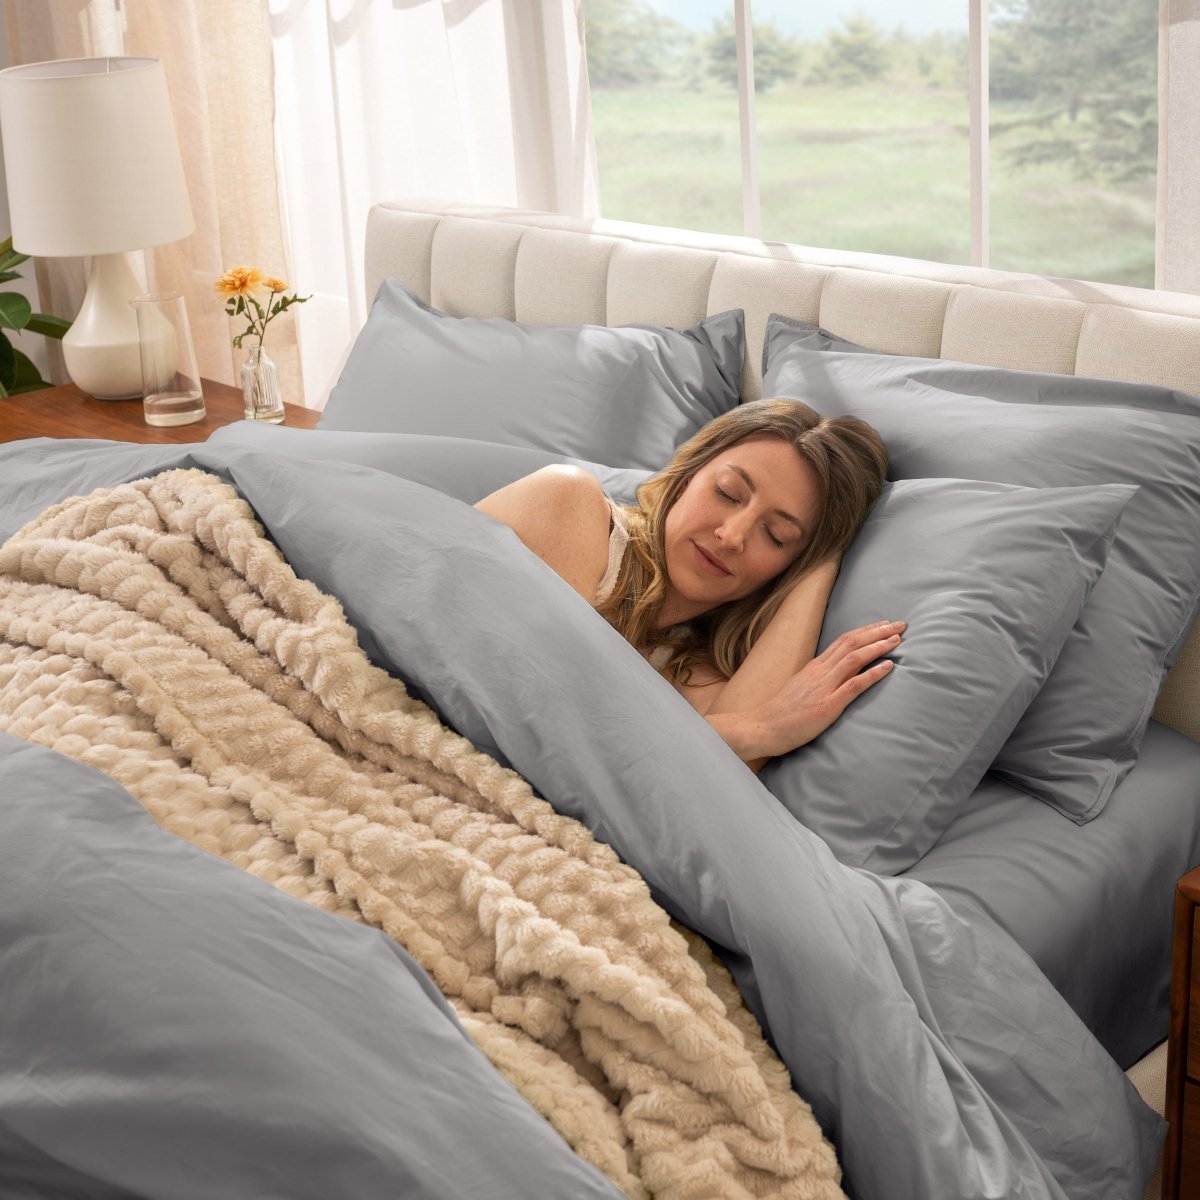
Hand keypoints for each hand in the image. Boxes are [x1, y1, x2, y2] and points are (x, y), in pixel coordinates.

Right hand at [746, 619, 903, 759]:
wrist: (763, 727)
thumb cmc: (781, 712)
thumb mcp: (800, 687)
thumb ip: (817, 679)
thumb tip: (833, 673)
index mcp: (814, 666)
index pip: (843, 640)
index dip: (866, 631)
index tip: (883, 625)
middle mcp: (820, 671)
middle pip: (852, 643)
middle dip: (878, 632)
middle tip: (901, 625)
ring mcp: (824, 687)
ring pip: (855, 658)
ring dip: (879, 647)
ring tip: (897, 640)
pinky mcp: (828, 705)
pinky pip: (854, 685)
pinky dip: (873, 673)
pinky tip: (889, 667)